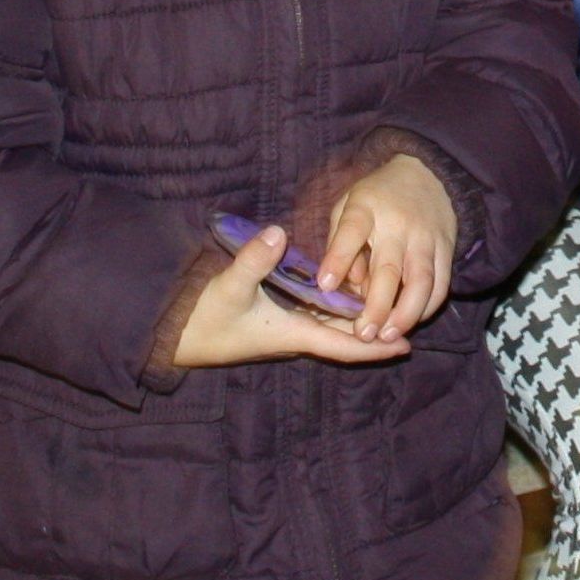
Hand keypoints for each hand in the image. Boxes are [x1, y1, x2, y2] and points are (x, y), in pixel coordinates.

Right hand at [172, 221, 409, 369]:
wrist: (173, 334)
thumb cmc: (202, 317)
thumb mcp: (228, 287)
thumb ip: (253, 260)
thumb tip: (279, 232)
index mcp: (291, 333)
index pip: (342, 345)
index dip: (374, 347)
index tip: (405, 346)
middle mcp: (293, 334)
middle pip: (344, 334)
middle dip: (373, 327)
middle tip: (407, 314)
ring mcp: (282, 327)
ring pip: (329, 324)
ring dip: (354, 316)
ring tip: (386, 299)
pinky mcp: (271, 319)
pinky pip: (313, 315)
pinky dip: (333, 307)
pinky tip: (343, 290)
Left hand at [316, 152, 461, 341]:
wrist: (429, 173)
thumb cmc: (377, 196)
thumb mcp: (348, 205)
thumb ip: (341, 242)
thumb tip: (345, 284)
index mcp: (365, 208)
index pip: (351, 232)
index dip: (338, 259)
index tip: (325, 286)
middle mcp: (398, 224)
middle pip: (389, 269)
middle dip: (376, 305)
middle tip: (363, 334)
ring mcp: (426, 237)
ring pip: (421, 282)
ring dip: (405, 314)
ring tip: (387, 336)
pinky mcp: (446, 249)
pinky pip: (441, 285)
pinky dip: (427, 308)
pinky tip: (411, 323)